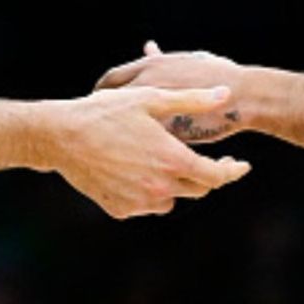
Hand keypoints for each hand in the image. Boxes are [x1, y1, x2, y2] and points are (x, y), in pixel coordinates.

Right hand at [51, 85, 251, 218]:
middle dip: (205, 175)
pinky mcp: (121, 209)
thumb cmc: (107, 111)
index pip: (216, 176)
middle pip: (197, 189)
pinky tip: (136, 169)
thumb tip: (227, 93)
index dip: (232, 171)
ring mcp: (139, 201)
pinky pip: (146, 204)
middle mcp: (160, 187)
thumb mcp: (152, 98)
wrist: (62, 136)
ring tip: (161, 158)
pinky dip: (147, 191)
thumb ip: (193, 99)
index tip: (241, 165)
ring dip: (174, 183)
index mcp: (173, 160)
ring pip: (171, 199)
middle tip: (205, 159)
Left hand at [96, 42, 246, 142]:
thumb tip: (149, 47)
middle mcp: (146, 89)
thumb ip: (162, 58)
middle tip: (98, 124)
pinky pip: (140, 146)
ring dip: (114, 136)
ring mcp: (153, 115)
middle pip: (107, 104)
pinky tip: (135, 156)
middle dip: (101, 115)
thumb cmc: (217, 75)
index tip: (98, 98)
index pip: (110, 79)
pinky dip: (134, 151)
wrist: (242, 97)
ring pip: (120, 128)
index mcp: (150, 68)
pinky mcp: (165, 138)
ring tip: (113, 143)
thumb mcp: (186, 60)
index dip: (101, 90)